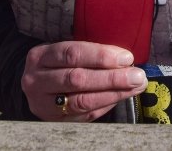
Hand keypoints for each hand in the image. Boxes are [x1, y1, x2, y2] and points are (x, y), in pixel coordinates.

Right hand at [21, 41, 146, 121]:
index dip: (101, 56)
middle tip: (136, 75)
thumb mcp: (63, 51)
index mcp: (41, 56)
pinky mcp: (54, 120)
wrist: (35, 86)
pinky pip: (83, 116)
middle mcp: (37, 80)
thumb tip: (124, 58)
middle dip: (111, 78)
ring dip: (112, 94)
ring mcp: (44, 103)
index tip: (126, 58)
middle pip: (77, 79)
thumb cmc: (56, 64)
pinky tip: (120, 97)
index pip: (72, 54)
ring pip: (81, 100)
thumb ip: (88, 52)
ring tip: (134, 87)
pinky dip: (105, 106)